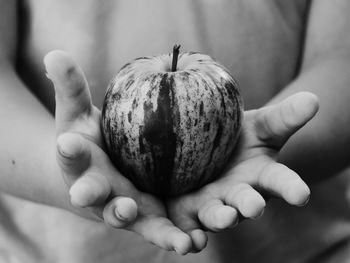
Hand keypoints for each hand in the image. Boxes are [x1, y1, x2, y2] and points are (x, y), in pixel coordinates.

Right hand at [44, 50, 203, 253]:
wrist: (103, 169)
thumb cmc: (90, 141)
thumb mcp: (79, 113)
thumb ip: (70, 87)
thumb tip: (54, 53)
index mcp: (82, 168)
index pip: (72, 156)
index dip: (69, 150)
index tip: (67, 141)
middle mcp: (102, 194)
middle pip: (98, 196)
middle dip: (95, 195)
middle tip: (92, 194)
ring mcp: (128, 209)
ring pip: (137, 222)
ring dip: (154, 232)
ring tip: (172, 240)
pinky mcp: (152, 217)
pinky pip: (166, 228)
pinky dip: (179, 237)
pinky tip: (196, 242)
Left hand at [167, 92, 318, 240]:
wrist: (209, 150)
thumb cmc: (239, 137)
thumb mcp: (261, 125)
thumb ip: (285, 117)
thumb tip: (313, 99)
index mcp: (261, 177)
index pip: (280, 181)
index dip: (291, 188)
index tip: (301, 194)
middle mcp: (240, 196)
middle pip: (246, 202)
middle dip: (250, 204)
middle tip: (255, 206)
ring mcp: (215, 206)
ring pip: (218, 216)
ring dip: (221, 219)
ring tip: (225, 217)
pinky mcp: (189, 214)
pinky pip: (189, 228)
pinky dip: (188, 238)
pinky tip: (187, 243)